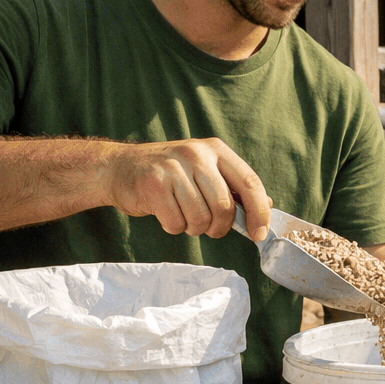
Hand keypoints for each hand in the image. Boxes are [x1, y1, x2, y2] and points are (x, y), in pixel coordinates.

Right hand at [104, 137, 269, 239]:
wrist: (117, 168)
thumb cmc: (168, 175)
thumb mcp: (204, 172)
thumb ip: (233, 187)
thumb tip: (267, 206)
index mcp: (215, 149)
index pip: (250, 182)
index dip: (259, 212)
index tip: (259, 233)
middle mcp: (197, 154)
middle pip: (225, 206)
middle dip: (220, 227)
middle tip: (210, 229)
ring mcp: (174, 167)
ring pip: (201, 217)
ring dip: (194, 228)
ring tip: (184, 217)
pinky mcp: (153, 183)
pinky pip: (176, 222)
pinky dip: (174, 227)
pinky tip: (167, 215)